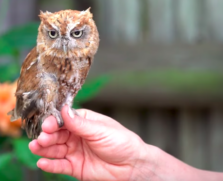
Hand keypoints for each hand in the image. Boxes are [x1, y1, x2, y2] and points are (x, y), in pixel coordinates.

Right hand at [29, 105, 151, 180]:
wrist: (132, 165)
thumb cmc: (122, 142)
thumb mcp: (101, 130)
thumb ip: (80, 124)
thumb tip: (64, 110)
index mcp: (84, 122)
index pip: (64, 119)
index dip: (54, 121)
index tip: (47, 125)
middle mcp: (77, 135)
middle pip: (56, 134)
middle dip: (47, 135)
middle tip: (42, 138)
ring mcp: (75, 151)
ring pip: (55, 149)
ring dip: (44, 149)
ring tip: (37, 147)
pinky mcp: (75, 167)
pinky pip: (59, 165)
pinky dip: (50, 164)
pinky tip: (43, 162)